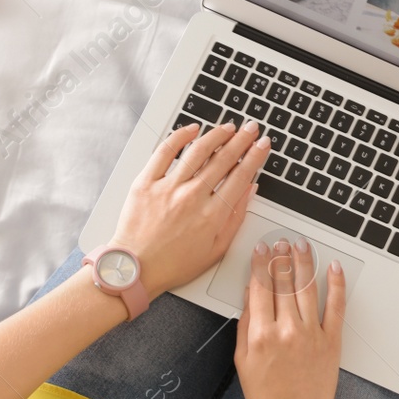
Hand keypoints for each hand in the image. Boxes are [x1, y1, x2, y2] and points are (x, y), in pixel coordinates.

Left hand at [108, 120, 269, 297]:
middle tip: (251, 128)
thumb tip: (250, 191)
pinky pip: (164, 152)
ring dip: (216, 135)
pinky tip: (192, 130)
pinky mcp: (146, 183)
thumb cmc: (174, 264)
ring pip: (198, 151)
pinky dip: (180, 137)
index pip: (241, 176)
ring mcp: (168, 188)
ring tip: (227, 128)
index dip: (255, 156)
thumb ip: (236, 218)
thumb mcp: (216, 250)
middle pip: (223, 159)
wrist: (135, 270)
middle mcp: (192, 197)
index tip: (262, 144)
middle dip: (242, 140)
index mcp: (212, 215)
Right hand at [236, 240, 344, 398]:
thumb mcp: (242, 361)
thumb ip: (245, 325)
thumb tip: (249, 296)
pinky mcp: (332, 340)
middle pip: (283, 283)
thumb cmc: (266, 395)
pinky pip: (335, 306)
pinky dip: (336, 285)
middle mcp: (287, 330)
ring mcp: (311, 334)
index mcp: (261, 335)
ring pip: (307, 288)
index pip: (260, 288)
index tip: (260, 250)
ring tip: (301, 246)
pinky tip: (333, 268)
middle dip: (281, 258)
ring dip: (304, 263)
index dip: (260, 265)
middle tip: (280, 242)